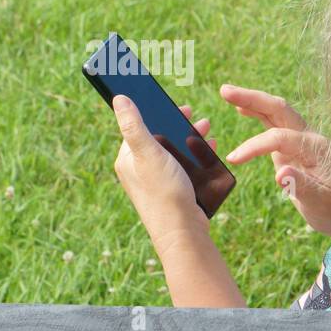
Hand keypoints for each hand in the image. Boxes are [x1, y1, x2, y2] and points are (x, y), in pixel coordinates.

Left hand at [112, 95, 212, 239]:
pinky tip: (210, 147)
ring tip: (206, 128)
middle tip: (194, 115)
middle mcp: (139, 170)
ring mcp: (157, 180)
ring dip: (190, 137)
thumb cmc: (163, 193)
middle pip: (159, 138)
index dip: (157, 114)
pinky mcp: (174, 190)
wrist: (182, 232)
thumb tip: (119, 98)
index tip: (175, 106)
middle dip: (178, 124)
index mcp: (128, 159)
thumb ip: (134, 125)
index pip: (138, 127)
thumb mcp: (148, 153)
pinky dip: (197, 154)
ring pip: (174, 151)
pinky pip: (185, 165)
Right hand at [220, 84, 330, 238]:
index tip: (233, 160)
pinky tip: (241, 108)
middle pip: (279, 110)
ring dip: (252, 101)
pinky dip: (257, 113)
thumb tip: (280, 175)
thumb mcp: (318, 201)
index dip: (254, 146)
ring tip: (227, 92)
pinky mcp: (291, 144)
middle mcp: (308, 137)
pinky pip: (273, 123)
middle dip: (253, 99)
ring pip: (275, 112)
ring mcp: (300, 138)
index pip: (279, 138)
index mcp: (315, 148)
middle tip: (225, 91)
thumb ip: (300, 185)